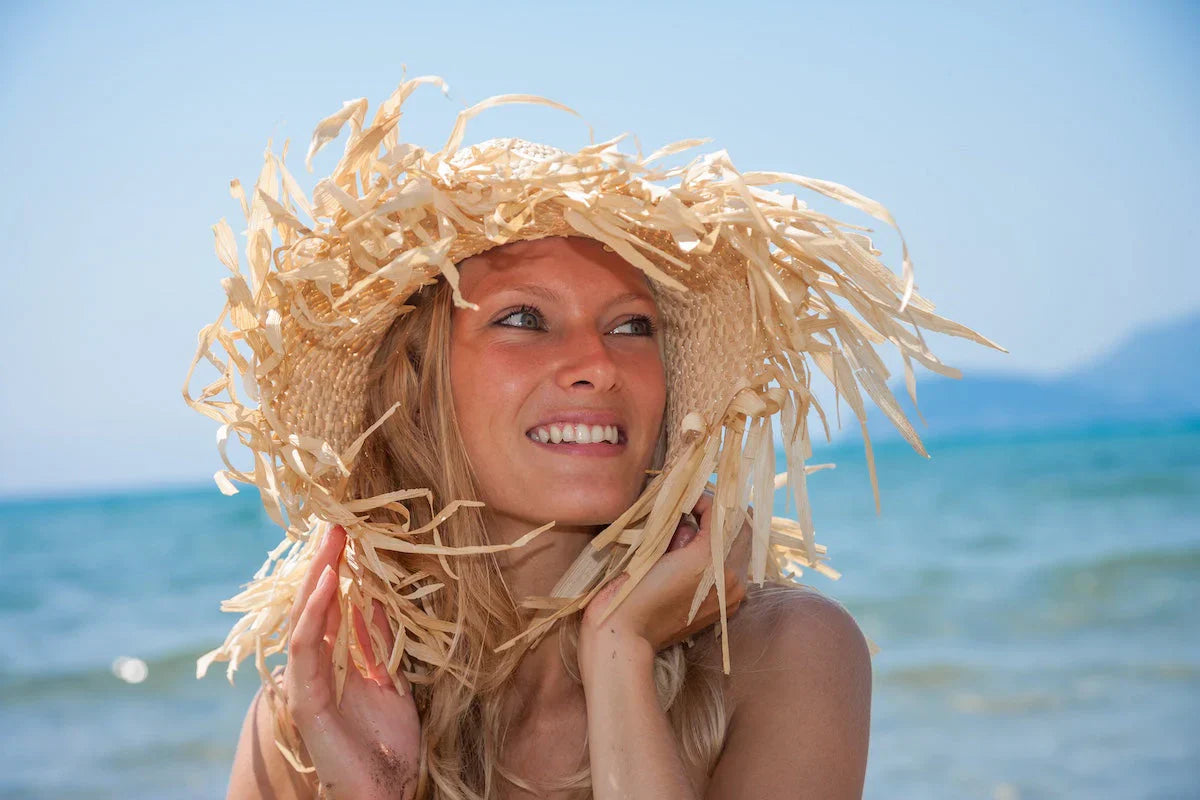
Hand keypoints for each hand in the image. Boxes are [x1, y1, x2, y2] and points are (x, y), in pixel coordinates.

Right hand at [285, 525, 421, 799]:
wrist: (389, 790)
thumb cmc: (390, 744)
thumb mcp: (391, 679)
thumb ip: (380, 641)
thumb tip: (375, 596)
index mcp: (335, 662)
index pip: (329, 607)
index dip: (336, 570)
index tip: (348, 534)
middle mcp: (315, 668)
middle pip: (313, 607)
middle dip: (324, 564)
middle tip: (337, 524)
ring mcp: (306, 683)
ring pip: (304, 621)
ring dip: (318, 580)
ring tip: (332, 545)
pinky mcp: (306, 701)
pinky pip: (306, 650)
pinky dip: (315, 615)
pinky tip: (328, 587)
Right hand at [579, 490, 752, 663]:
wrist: (626, 636)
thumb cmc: (630, 590)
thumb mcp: (653, 548)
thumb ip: (679, 526)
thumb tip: (689, 511)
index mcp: (712, 560)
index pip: (722, 513)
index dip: (704, 498)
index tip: (685, 495)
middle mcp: (730, 577)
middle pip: (741, 529)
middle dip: (720, 513)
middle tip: (695, 506)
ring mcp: (731, 595)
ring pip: (741, 549)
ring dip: (724, 534)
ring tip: (696, 528)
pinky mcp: (724, 608)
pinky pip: (734, 570)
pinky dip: (722, 556)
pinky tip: (696, 554)